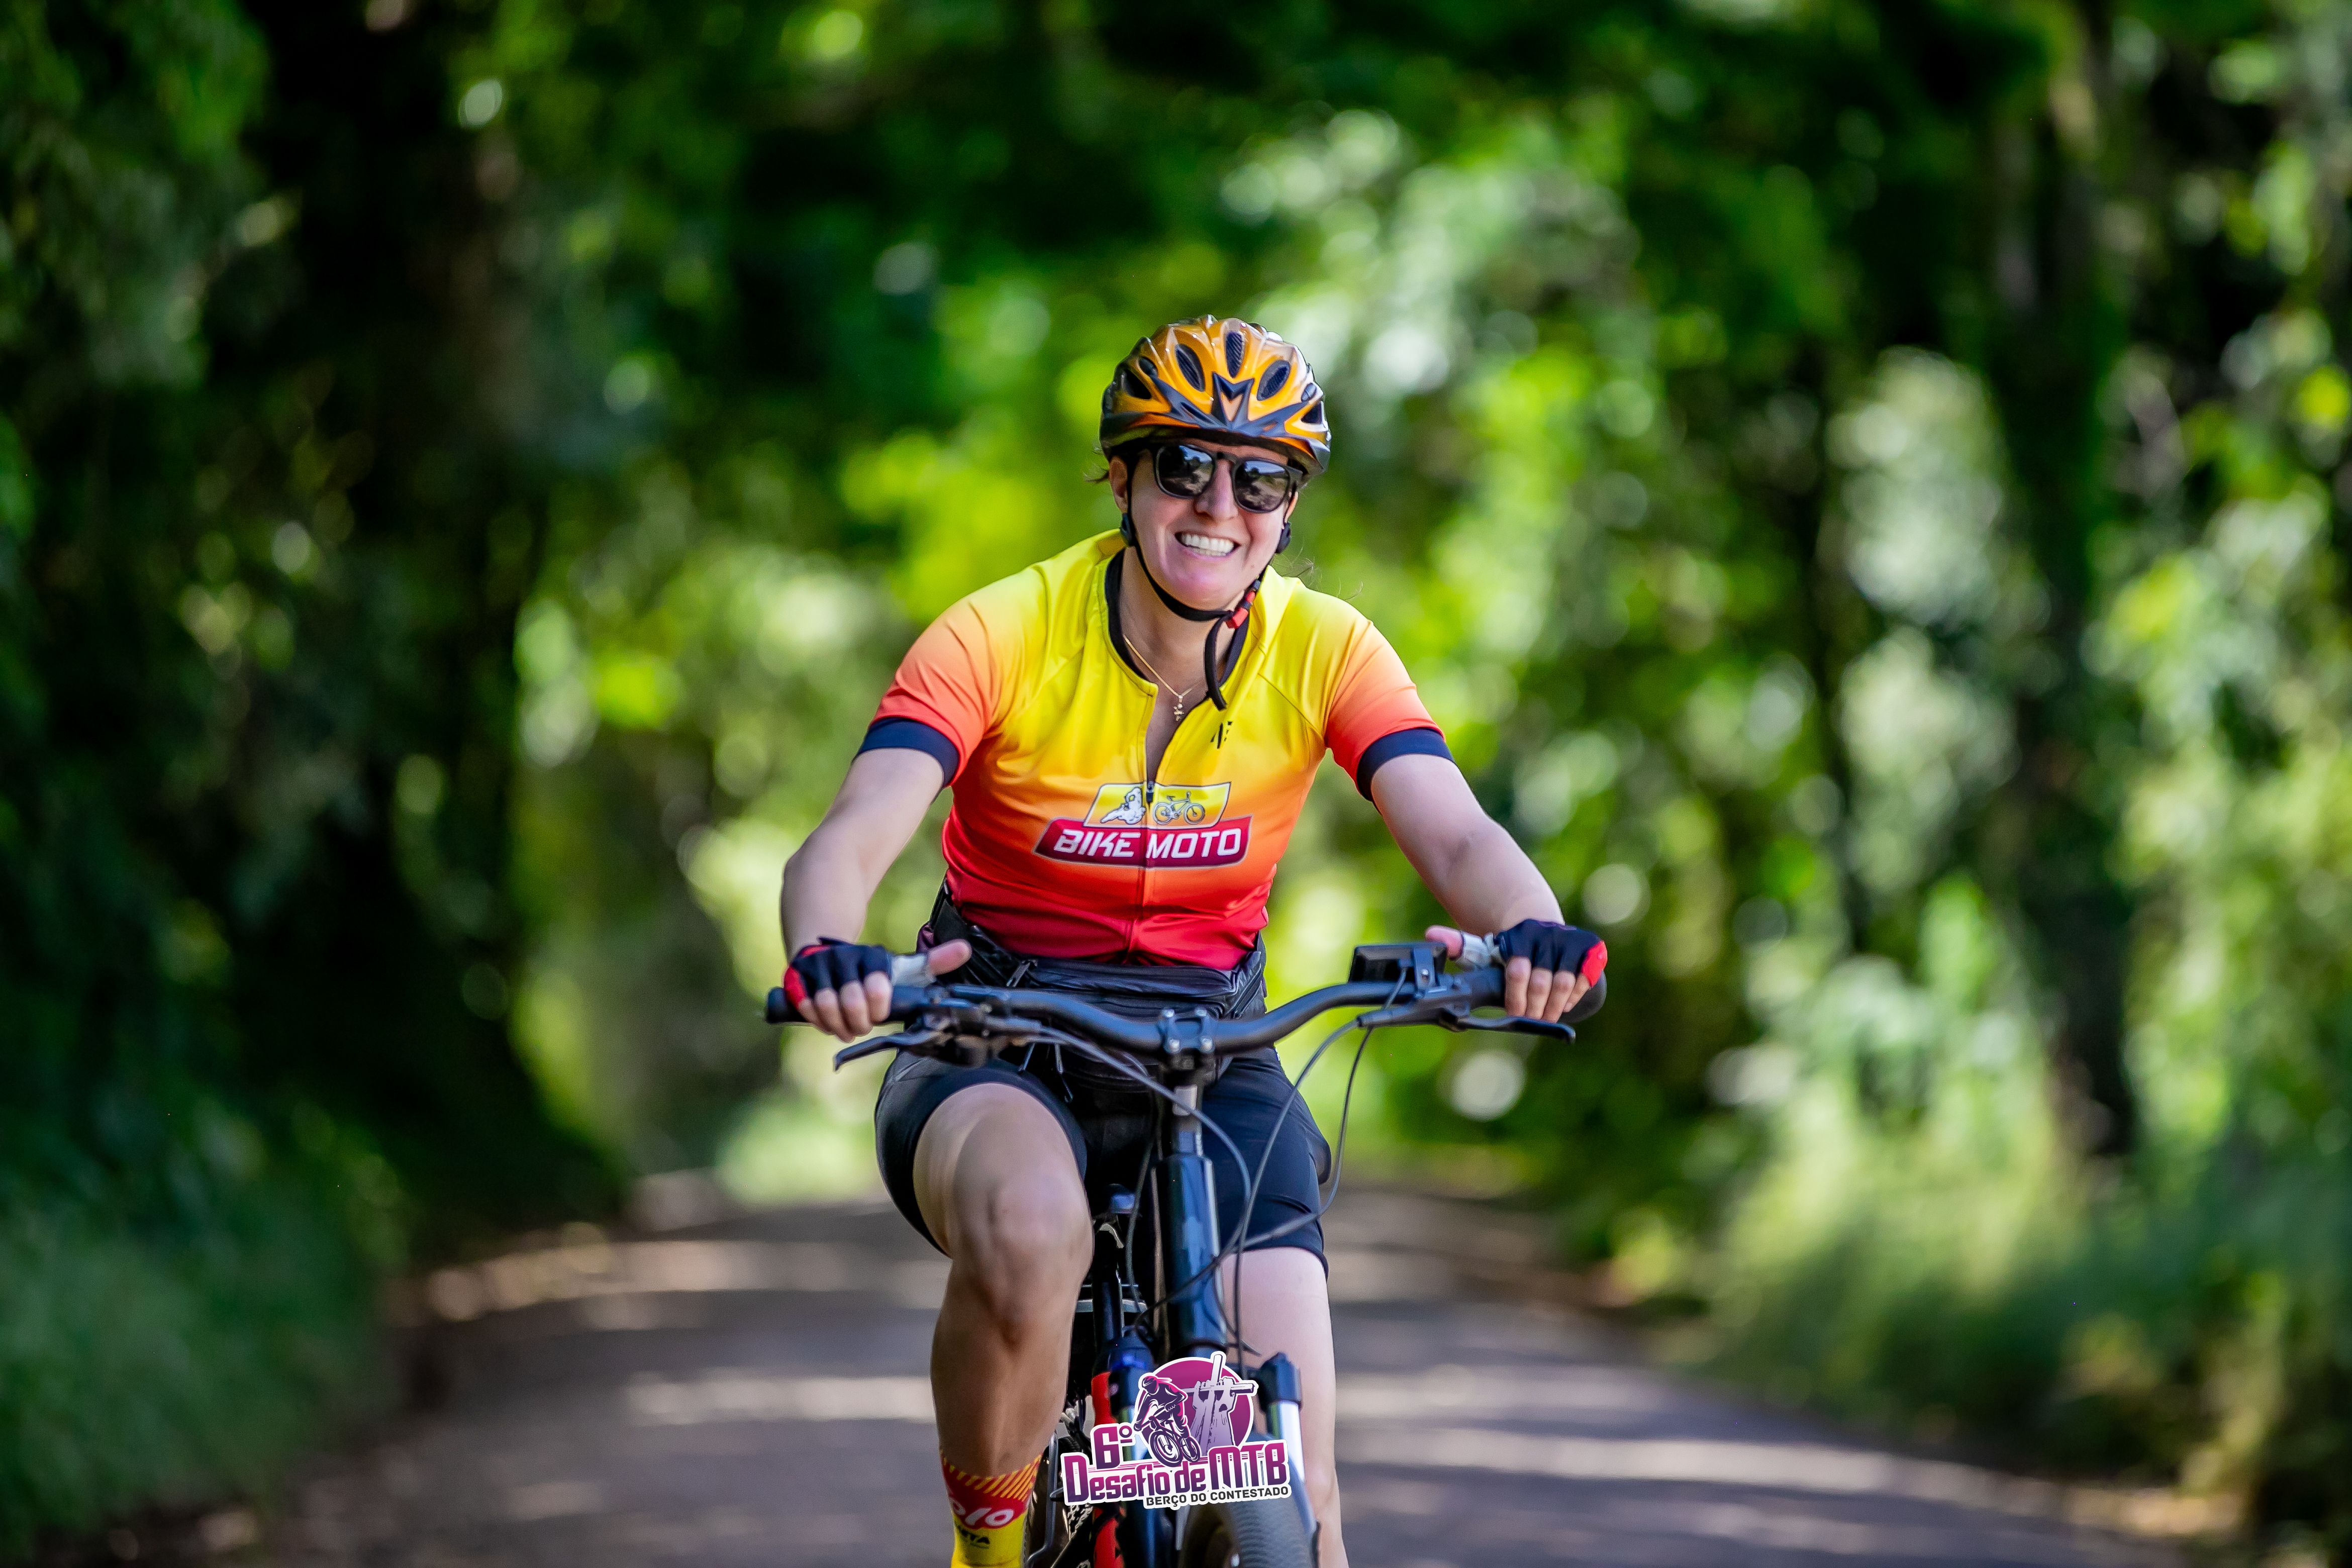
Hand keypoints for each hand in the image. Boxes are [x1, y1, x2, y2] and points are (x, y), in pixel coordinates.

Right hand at [784, 937, 970, 1041]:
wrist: (828, 953)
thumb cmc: (872, 970)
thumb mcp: (903, 966)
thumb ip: (934, 961)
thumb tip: (966, 950)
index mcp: (873, 957)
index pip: (878, 986)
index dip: (878, 1007)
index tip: (879, 1013)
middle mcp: (845, 957)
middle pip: (851, 1001)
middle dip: (858, 1022)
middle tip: (862, 1026)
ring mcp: (820, 966)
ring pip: (826, 1005)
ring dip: (837, 1025)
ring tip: (846, 1028)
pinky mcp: (798, 976)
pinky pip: (806, 1005)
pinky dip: (817, 1020)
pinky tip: (826, 1022)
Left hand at [1425, 920, 1605, 1023]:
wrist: (1543, 931)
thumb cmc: (1509, 950)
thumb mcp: (1483, 948)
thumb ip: (1458, 944)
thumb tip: (1430, 936)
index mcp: (1517, 935)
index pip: (1516, 971)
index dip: (1515, 998)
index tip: (1513, 1014)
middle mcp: (1544, 933)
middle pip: (1542, 981)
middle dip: (1534, 1007)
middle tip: (1529, 1020)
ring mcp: (1568, 938)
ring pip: (1564, 983)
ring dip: (1555, 1007)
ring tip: (1546, 1017)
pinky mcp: (1589, 947)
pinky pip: (1584, 979)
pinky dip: (1574, 996)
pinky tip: (1563, 1002)